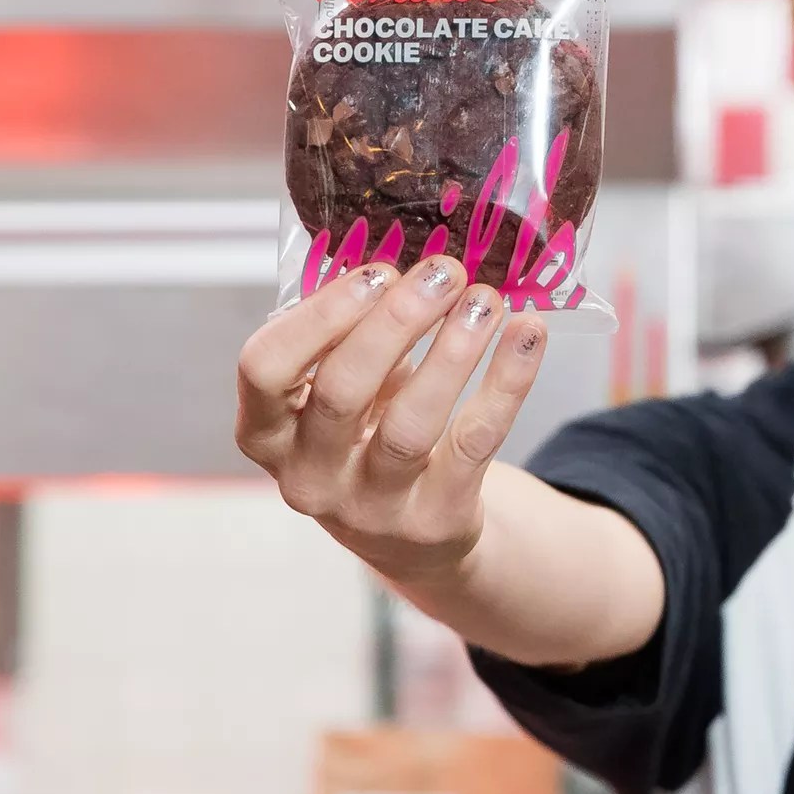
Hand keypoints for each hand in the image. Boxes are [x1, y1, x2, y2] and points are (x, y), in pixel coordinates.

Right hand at [235, 253, 552, 590]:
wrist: (413, 535)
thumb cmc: (367, 437)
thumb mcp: (343, 392)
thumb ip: (355, 336)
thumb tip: (413, 257)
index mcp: (267, 432)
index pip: (264, 367)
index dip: (320, 315)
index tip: (377, 272)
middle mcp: (307, 476)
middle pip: (342, 390)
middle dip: (395, 321)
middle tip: (444, 271)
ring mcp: (369, 507)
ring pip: (410, 424)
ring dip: (453, 350)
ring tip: (486, 300)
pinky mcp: (434, 519)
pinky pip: (474, 441)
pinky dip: (506, 381)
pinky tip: (528, 333)